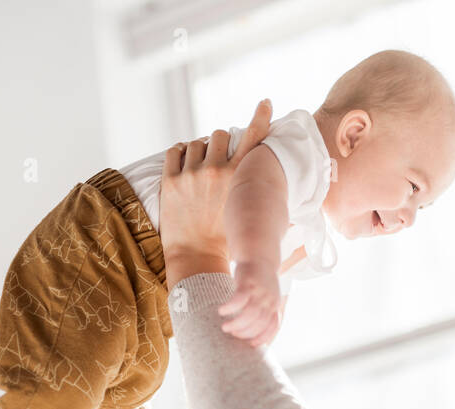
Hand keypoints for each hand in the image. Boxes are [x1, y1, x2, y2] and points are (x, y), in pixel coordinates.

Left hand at [161, 98, 272, 285]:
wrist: (197, 259)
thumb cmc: (229, 242)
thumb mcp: (250, 213)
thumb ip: (261, 194)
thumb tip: (283, 189)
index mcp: (241, 178)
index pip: (254, 137)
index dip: (261, 117)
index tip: (265, 103)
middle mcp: (217, 171)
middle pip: (221, 134)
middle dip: (221, 143)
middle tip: (219, 160)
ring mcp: (192, 174)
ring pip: (198, 142)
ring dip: (201, 150)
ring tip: (201, 168)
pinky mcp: (171, 180)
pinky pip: (175, 150)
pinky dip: (180, 152)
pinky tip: (185, 163)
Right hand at [219, 261, 280, 343]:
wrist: (259, 255)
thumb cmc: (259, 281)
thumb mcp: (266, 297)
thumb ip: (263, 312)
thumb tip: (251, 333)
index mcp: (275, 305)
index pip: (272, 327)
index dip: (262, 338)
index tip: (250, 344)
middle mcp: (269, 300)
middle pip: (259, 324)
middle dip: (245, 333)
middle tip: (232, 333)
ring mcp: (259, 292)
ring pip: (250, 315)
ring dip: (237, 324)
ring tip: (225, 327)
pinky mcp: (248, 283)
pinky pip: (239, 300)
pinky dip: (230, 308)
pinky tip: (222, 311)